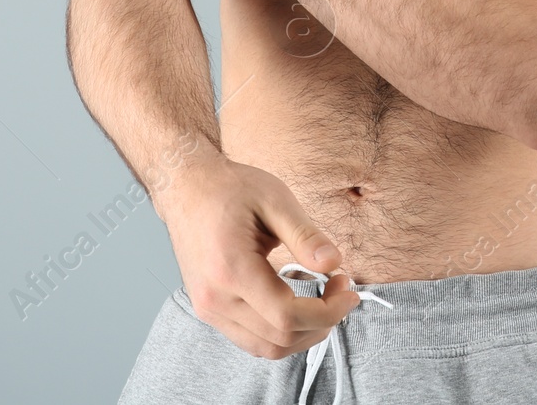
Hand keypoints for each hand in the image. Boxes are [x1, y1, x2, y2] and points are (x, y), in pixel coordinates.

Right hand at [158, 154, 359, 358]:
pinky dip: (280, 333)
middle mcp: (215, 299)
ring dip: (303, 334)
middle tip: (341, 290)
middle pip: (279, 339)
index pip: (287, 317)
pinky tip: (298, 308)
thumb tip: (334, 263)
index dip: (328, 312)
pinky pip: (250, 339)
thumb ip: (306, 236)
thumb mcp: (275, 200)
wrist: (187, 187)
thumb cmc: (229, 189)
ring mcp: (209, 308)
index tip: (349, 292)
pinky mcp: (209, 308)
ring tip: (324, 302)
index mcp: (231, 270)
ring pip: (265, 348)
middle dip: (322, 322)